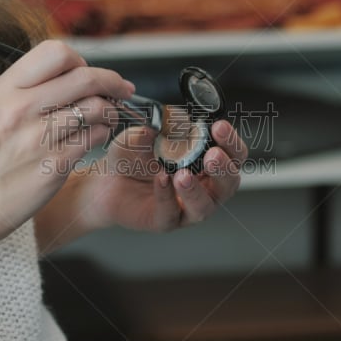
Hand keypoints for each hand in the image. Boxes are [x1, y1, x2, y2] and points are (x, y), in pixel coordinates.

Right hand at [0, 40, 133, 247]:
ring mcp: (39, 137)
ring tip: (108, 118)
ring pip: (97, 107)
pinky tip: (94, 138)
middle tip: (122, 89)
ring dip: (110, 111)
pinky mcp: (55, 164)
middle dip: (112, 81)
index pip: (56, 53)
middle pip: (85, 77)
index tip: (86, 72)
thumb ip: (21, 89)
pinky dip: (101, 135)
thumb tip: (61, 73)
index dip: (80, 61)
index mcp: (5, 90)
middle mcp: (22, 108)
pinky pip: (94, 138)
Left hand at [82, 119, 247, 232]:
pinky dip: (167, 196)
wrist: (107, 179)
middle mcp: (204, 186)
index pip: (234, 154)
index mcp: (207, 161)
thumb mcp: (144, 133)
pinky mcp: (166, 221)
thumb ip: (158, 127)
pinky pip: (171, 213)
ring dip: (196, 191)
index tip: (219, 128)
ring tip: (182, 175)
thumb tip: (172, 119)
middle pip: (230, 183)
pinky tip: (160, 180)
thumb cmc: (134, 156)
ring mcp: (187, 207)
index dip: (231, 142)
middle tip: (212, 155)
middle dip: (223, 169)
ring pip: (204, 206)